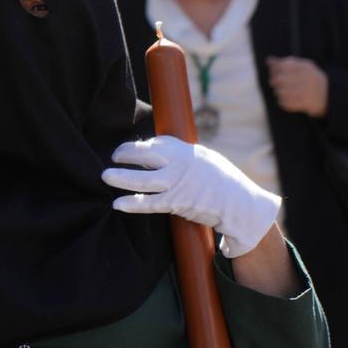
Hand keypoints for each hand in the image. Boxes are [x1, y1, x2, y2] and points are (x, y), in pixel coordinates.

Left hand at [101, 135, 280, 257]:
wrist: (241, 203)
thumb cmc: (219, 181)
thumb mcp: (202, 159)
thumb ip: (178, 156)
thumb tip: (153, 152)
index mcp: (186, 150)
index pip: (155, 143)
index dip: (136, 147)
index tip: (123, 151)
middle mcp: (181, 163)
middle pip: (145, 155)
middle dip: (125, 155)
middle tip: (112, 158)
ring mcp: (179, 183)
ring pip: (142, 180)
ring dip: (121, 178)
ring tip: (105, 176)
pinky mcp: (178, 202)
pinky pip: (150, 203)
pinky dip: (132, 203)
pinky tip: (117, 204)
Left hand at [266, 56, 327, 117]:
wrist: (327, 93)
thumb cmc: (309, 77)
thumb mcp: (301, 66)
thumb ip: (284, 62)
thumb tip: (268, 60)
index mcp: (305, 67)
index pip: (282, 66)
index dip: (274, 71)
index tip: (275, 73)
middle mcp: (305, 78)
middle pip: (279, 80)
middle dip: (274, 82)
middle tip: (276, 83)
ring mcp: (305, 92)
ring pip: (280, 92)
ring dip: (278, 92)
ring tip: (283, 91)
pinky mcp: (303, 103)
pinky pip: (284, 103)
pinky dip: (282, 101)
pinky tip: (287, 99)